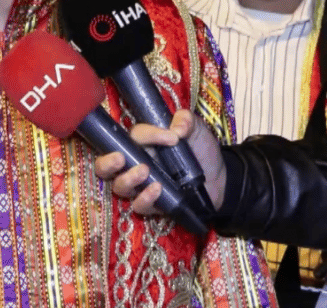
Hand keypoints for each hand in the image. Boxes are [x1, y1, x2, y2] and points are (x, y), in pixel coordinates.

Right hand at [92, 109, 226, 214]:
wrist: (221, 178)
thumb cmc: (202, 150)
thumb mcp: (196, 130)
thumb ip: (186, 121)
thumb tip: (177, 127)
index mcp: (142, 144)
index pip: (132, 136)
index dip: (148, 135)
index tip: (172, 137)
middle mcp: (135, 164)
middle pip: (105, 166)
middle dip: (107, 162)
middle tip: (119, 158)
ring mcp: (142, 186)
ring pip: (119, 187)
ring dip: (127, 179)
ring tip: (144, 171)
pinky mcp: (153, 204)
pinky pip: (139, 205)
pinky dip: (145, 198)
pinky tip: (158, 189)